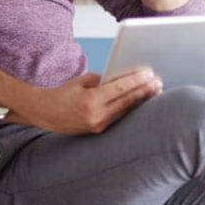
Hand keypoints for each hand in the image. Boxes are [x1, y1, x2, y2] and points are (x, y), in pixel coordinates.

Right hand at [20, 68, 162, 134]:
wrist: (45, 114)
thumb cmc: (63, 93)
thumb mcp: (82, 81)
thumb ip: (104, 80)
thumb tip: (125, 78)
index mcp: (91, 100)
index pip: (120, 89)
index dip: (137, 81)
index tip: (150, 74)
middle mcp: (95, 116)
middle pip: (127, 102)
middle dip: (144, 91)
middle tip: (158, 82)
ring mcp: (98, 125)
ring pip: (125, 111)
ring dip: (141, 101)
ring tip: (155, 91)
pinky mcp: (98, 131)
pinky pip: (119, 118)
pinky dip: (130, 108)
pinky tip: (141, 102)